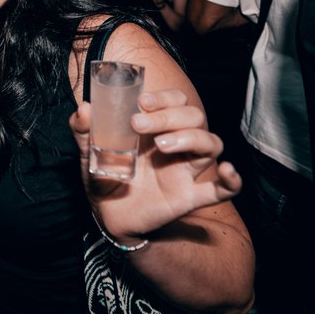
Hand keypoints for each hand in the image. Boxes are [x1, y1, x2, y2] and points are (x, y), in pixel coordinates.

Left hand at [69, 89, 241, 240]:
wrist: (108, 216)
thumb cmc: (105, 177)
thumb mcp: (89, 152)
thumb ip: (84, 130)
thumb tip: (83, 110)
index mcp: (157, 128)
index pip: (176, 101)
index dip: (165, 98)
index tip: (142, 102)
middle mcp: (176, 145)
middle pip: (194, 118)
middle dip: (168, 116)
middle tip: (138, 124)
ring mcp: (185, 170)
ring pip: (210, 143)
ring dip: (190, 137)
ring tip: (161, 145)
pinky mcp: (189, 197)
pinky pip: (221, 190)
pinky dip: (231, 180)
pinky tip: (228, 171)